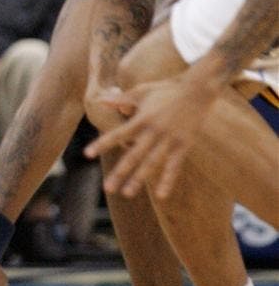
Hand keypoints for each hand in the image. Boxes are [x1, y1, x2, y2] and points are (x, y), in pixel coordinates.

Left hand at [84, 76, 218, 198]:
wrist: (198, 90)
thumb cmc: (166, 90)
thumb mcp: (142, 91)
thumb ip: (121, 99)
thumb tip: (100, 100)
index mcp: (141, 119)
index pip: (117, 134)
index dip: (102, 144)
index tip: (87, 154)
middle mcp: (153, 131)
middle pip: (133, 155)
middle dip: (120, 172)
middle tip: (108, 188)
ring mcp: (169, 139)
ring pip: (151, 163)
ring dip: (139, 179)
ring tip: (127, 194)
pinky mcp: (183, 145)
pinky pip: (174, 166)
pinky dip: (167, 180)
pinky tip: (160, 195)